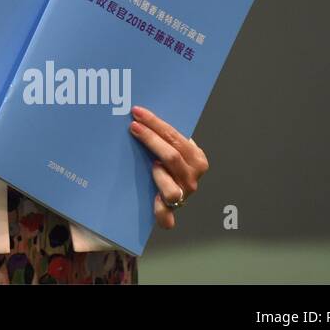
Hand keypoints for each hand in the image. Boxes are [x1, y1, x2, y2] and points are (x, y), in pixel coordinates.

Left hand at [127, 105, 208, 230]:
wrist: (171, 190)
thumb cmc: (167, 162)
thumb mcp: (171, 147)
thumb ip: (164, 136)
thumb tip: (139, 114)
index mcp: (196, 158)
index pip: (176, 137)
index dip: (156, 124)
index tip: (137, 113)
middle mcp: (192, 177)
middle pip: (172, 156)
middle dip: (151, 139)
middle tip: (133, 127)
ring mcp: (183, 195)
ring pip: (171, 186)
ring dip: (159, 175)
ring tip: (150, 165)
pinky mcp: (172, 211)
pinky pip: (166, 216)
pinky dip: (159, 212)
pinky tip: (152, 202)